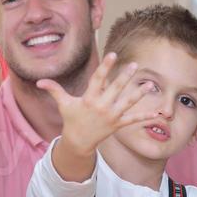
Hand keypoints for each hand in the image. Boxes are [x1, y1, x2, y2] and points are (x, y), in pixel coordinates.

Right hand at [37, 53, 157, 156]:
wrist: (79, 142)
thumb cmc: (72, 119)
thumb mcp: (63, 104)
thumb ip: (54, 90)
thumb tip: (39, 81)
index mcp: (89, 99)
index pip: (98, 79)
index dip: (105, 66)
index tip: (112, 54)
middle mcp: (102, 107)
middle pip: (115, 89)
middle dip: (125, 77)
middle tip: (134, 65)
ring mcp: (111, 116)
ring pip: (128, 103)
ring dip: (139, 94)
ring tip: (150, 84)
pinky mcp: (118, 125)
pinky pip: (133, 120)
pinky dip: (145, 117)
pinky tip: (158, 113)